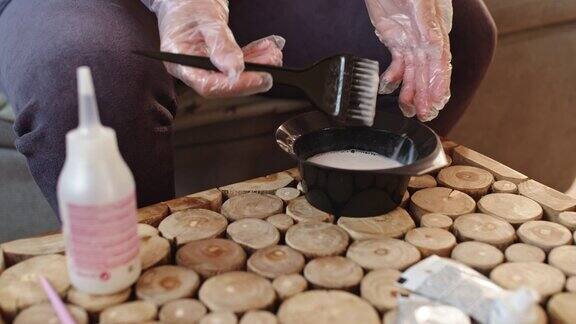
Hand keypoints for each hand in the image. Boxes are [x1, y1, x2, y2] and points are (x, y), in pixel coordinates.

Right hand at [149, 0, 283, 97]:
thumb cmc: (189, 3)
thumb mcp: (207, 19)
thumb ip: (221, 44)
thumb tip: (235, 70)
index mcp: (179, 60)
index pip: (208, 85)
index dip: (236, 86)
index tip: (260, 78)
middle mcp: (190, 68)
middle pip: (223, 84)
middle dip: (252, 75)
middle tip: (273, 62)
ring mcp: (202, 65)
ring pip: (233, 75)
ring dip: (257, 65)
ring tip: (273, 53)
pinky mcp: (214, 61)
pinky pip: (236, 65)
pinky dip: (253, 58)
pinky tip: (265, 49)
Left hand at [364, 0, 452, 120]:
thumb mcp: (421, 2)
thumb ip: (428, 22)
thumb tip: (433, 44)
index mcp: (435, 28)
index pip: (440, 60)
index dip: (439, 82)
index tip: (437, 100)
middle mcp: (425, 37)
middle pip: (428, 70)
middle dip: (426, 94)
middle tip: (424, 114)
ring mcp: (410, 40)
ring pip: (413, 72)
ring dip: (412, 92)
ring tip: (408, 110)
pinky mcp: (396, 39)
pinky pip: (397, 64)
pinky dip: (393, 78)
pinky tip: (388, 88)